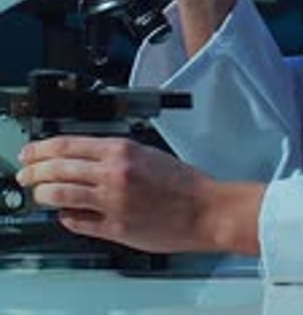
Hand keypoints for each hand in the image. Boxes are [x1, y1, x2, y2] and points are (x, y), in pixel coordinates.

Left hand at [16, 136, 263, 255]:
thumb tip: (84, 160)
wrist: (206, 208)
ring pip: (64, 196)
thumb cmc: (183, 182)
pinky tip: (63, 215)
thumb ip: (115, 155)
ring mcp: (113, 202)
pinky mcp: (117, 228)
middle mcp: (114, 174)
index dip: (43, 149)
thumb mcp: (147, 152)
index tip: (31, 151)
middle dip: (35, 171)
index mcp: (122, 150)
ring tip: (37, 194)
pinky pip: (81, 222)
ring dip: (44, 194)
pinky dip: (67, 218)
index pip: (69, 145)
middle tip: (24, 173)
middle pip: (60, 169)